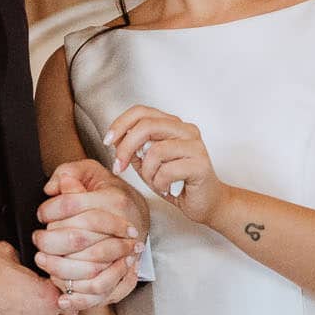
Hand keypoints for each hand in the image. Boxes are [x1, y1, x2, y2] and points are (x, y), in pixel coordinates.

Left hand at [35, 160, 146, 313]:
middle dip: (49, 241)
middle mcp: (121, 227)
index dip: (49, 210)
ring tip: (44, 261)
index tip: (41, 214)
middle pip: (77, 238)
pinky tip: (63, 294)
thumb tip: (53, 186)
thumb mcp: (92, 172)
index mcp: (112, 200)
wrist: (137, 215)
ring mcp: (124, 254)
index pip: (71, 205)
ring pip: (88, 267)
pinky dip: (80, 296)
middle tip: (38, 241)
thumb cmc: (110, 194)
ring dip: (60, 268)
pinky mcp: (122, 275)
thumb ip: (70, 172)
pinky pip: (101, 290)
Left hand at [105, 106, 227, 225]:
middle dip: (126, 148)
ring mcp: (195, 146)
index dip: (120, 123)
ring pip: (155, 151)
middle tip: (119, 166)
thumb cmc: (177, 182)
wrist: (207, 203)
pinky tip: (166, 189)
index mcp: (173, 124)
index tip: (108, 141)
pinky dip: (160, 183)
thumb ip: (134, 149)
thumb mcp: (148, 163)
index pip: (142, 111)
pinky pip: (167, 171)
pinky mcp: (201, 165)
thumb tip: (115, 139)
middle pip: (146, 126)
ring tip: (155, 182)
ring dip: (147, 172)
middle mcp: (186, 130)